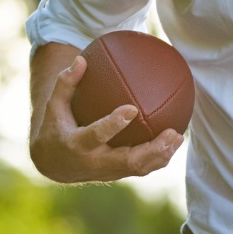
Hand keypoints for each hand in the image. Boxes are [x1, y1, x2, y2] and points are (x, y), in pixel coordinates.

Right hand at [30, 54, 182, 183]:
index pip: (98, 134)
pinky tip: (174, 141)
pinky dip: (159, 157)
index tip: (132, 109)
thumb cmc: (56, 128)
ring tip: (179, 138)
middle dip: (152, 149)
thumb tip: (81, 59)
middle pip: (128, 161)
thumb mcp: (53, 106)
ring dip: (161, 155)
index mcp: (78, 144)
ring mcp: (108, 172)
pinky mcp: (118, 174)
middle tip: (171, 132)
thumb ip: (65, 83)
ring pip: (139, 168)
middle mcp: (95, 162)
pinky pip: (141, 168)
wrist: (54, 165)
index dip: (114, 124)